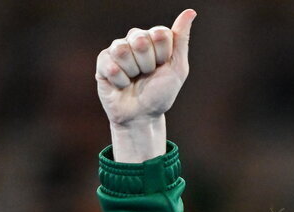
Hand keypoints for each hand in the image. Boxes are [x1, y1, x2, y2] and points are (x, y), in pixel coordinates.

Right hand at [96, 9, 195, 161]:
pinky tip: (121, 85)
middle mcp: (135, 39)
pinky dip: (120, 81)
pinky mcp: (103, 62)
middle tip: (146, 75)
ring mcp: (117, 49)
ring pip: (123, 50)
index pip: (160, 33)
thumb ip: (181, 40)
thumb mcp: (177, 69)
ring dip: (132, 72)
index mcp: (153, 37)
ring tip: (133, 80)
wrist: (142, 117)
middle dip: (147, 64)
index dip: (163, 55)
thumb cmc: (160, 94)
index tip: (162, 67)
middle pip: (141, 39)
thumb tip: (190, 12)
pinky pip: (111, 65)